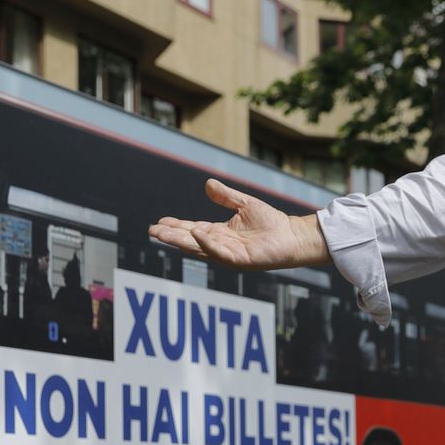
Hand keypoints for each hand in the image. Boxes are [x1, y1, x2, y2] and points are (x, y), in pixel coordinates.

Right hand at [150, 178, 327, 271]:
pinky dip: (207, 243)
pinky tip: (195, 233)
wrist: (292, 235)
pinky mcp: (240, 260)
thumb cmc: (271, 222)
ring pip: (200, 248)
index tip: (159, 222)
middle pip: (191, 240)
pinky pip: (220, 252)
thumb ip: (225, 196)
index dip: (176, 226)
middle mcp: (221, 245)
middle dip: (171, 236)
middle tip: (152, 230)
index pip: (192, 229)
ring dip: (182, 241)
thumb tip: (208, 184)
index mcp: (220, 233)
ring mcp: (229, 254)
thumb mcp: (244, 204)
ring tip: (164, 233)